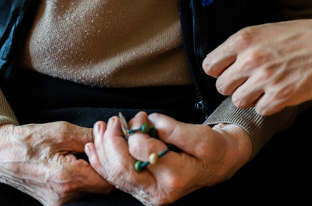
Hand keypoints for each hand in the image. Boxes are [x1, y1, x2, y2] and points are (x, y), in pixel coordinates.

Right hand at [0, 122, 112, 205]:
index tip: (112, 149)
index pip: (108, 180)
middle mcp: (64, 196)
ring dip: (93, 173)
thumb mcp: (62, 132)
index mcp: (67, 178)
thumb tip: (112, 136)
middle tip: (99, 149)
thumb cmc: (28, 141)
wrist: (0, 155)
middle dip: (105, 167)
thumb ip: (91, 137)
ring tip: (83, 155)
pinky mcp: (55, 203)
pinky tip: (75, 164)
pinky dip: (82, 179)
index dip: (113, 162)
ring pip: (92, 190)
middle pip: (102, 186)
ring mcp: (59, 202)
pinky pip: (79, 192)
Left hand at [85, 112, 251, 204]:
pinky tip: (94, 147)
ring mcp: (148, 193)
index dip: (136, 131)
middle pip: (122, 168)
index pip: (142, 153)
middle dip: (111, 141)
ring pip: (115, 174)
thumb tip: (146, 122)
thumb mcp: (199, 135)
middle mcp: (158, 192)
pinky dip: (101, 162)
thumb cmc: (211, 148)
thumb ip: (171, 129)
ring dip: (103, 149)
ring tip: (101, 128)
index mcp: (175, 179)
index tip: (140, 117)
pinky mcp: (142, 189)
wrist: (217, 163)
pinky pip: (115, 178)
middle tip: (113, 121)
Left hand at [203, 9, 311, 114]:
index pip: (209, 66)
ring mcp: (265, 78)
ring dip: (250, 98)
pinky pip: (260, 110)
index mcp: (242, 40)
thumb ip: (239, 48)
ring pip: (238, 101)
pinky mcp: (281, 95)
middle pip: (221, 87)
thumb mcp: (263, 31)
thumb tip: (220, 66)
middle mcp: (250, 59)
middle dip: (234, 87)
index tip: (227, 73)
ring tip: (265, 88)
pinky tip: (279, 93)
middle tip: (249, 82)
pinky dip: (268, 106)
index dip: (217, 72)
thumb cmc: (300, 35)